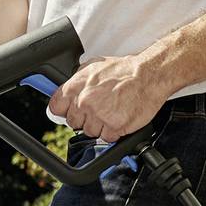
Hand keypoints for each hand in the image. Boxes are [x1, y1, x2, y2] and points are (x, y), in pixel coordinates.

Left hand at [48, 53, 167, 141]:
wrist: (149, 75)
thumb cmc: (123, 70)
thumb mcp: (93, 67)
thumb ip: (76, 82)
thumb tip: (65, 94)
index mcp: (76, 86)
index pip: (56, 108)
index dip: (65, 111)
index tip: (72, 111)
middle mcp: (85, 101)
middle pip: (73, 123)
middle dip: (85, 118)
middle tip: (99, 109)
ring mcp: (99, 115)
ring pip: (90, 132)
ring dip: (100, 126)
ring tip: (112, 112)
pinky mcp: (114, 126)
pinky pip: (106, 137)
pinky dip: (113, 132)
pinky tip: (119, 118)